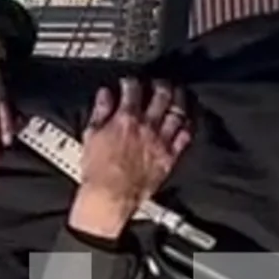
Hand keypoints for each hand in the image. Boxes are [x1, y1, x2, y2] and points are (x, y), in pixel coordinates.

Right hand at [66, 79, 190, 238]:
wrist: (109, 197)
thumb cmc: (97, 170)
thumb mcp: (91, 135)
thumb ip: (100, 111)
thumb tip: (105, 93)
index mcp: (126, 118)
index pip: (134, 89)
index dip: (132, 81)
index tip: (131, 81)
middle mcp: (147, 126)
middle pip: (162, 95)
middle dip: (162, 84)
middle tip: (160, 82)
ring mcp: (161, 141)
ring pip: (177, 112)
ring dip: (179, 99)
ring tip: (178, 94)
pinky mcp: (169, 157)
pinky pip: (184, 136)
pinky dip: (187, 125)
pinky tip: (186, 120)